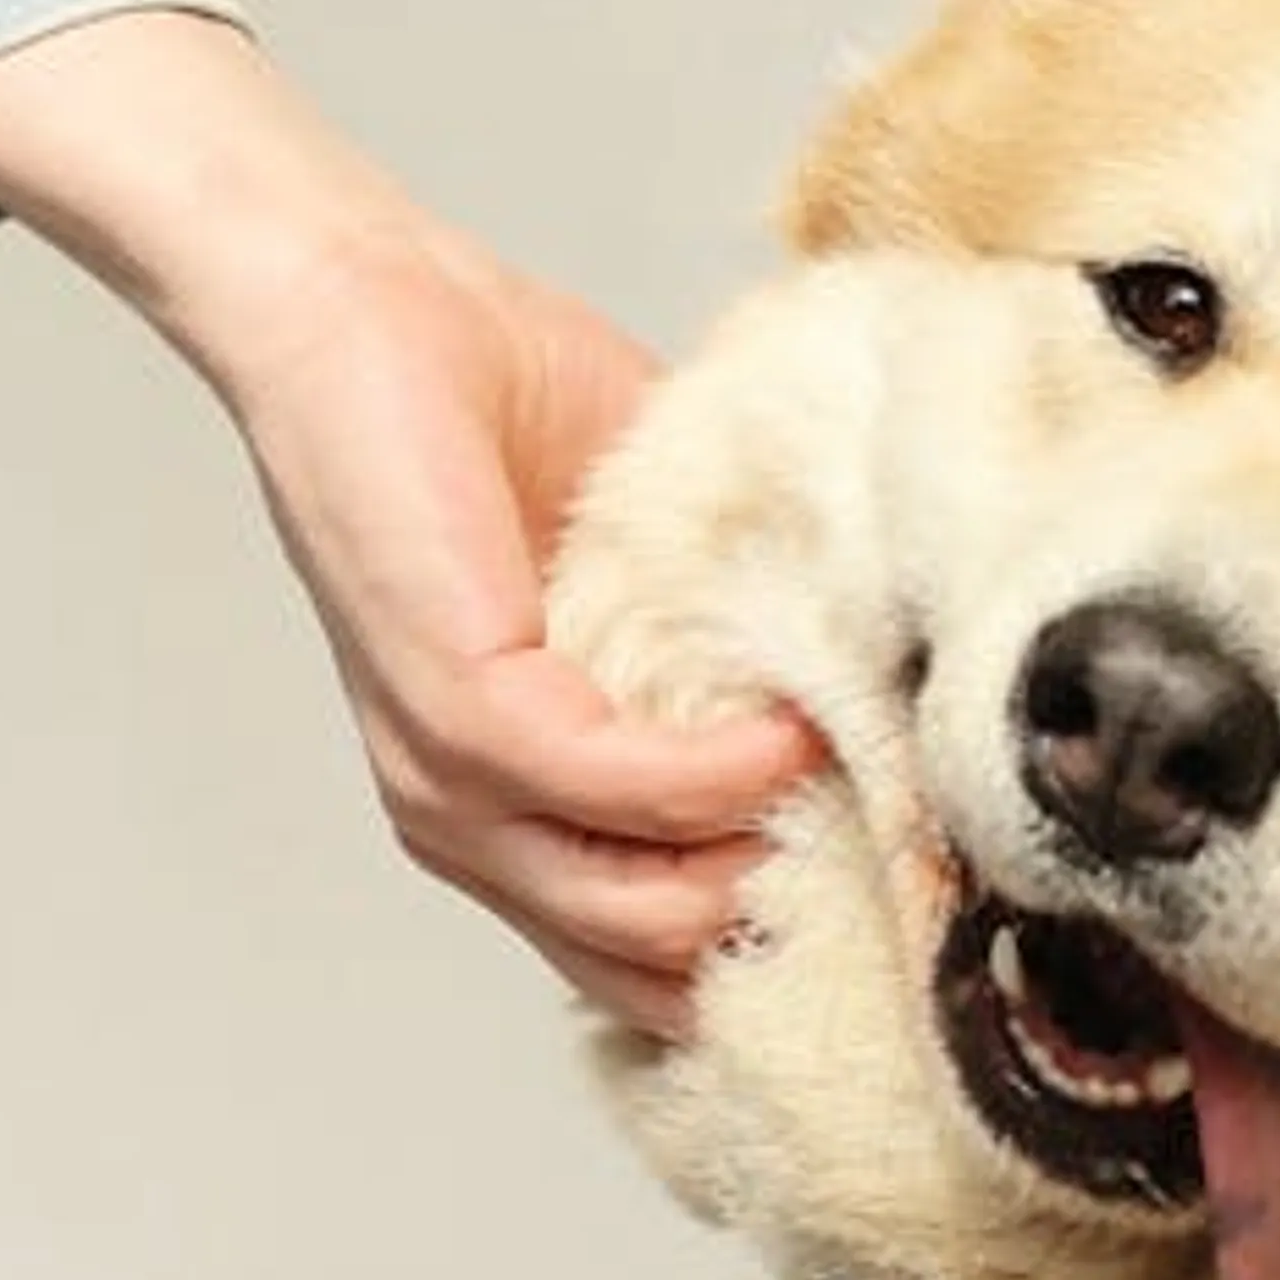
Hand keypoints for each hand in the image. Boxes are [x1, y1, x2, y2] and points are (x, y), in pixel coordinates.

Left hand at [0, 12, 814, 1034]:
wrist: (371, 309)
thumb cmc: (496, 408)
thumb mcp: (651, 559)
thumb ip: (739, 634)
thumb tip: (888, 674)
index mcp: (517, 806)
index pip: (651, 962)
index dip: (775, 956)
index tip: (898, 902)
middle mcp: (475, 826)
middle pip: (658, 971)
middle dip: (791, 939)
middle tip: (909, 861)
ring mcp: (453, 783)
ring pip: (640, 915)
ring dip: (770, 858)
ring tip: (862, 781)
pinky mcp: (458, 711)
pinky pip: (616, 788)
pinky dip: (720, 770)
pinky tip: (790, 725)